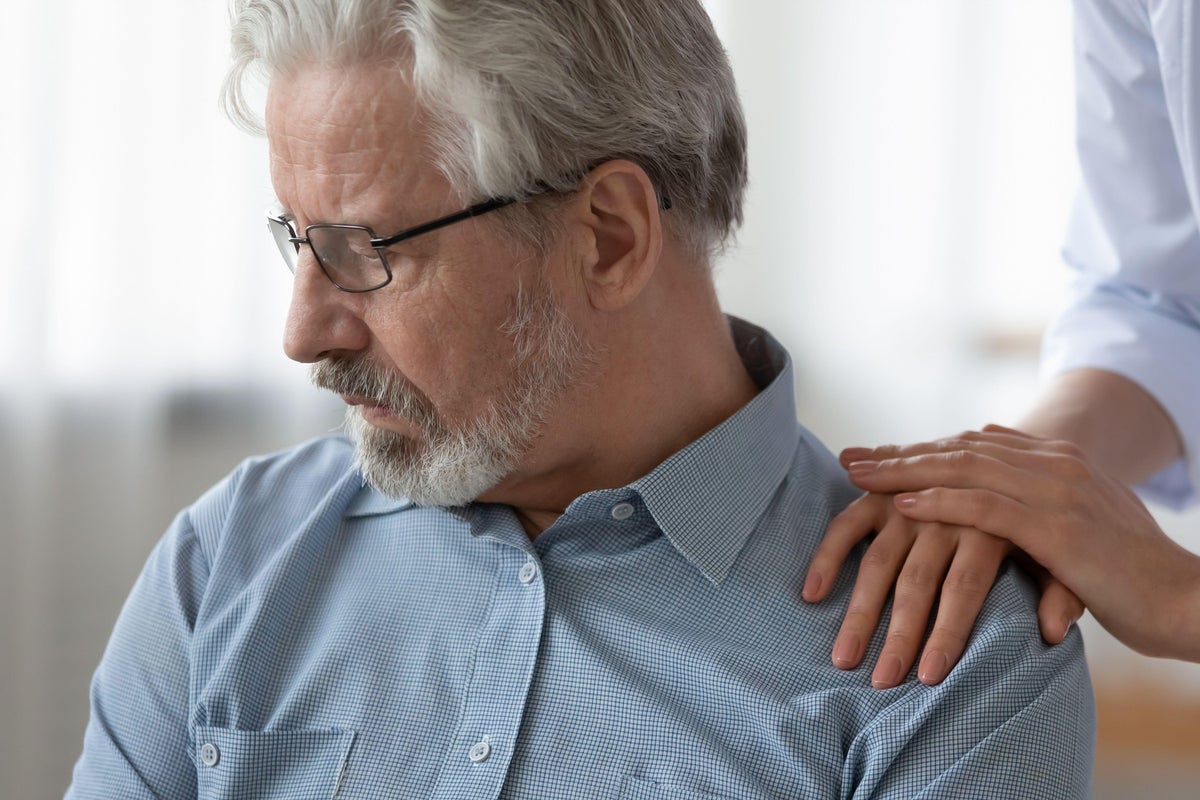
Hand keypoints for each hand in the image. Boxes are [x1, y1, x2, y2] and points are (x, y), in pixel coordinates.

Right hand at [804, 478, 1081, 687]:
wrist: (1018, 465)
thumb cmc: (1042, 528)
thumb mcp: (1066, 556)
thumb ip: (1061, 592)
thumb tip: (1051, 633)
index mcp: (992, 526)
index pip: (964, 586)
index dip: (947, 632)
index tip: (930, 678)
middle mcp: (946, 513)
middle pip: (915, 581)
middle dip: (896, 635)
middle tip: (881, 682)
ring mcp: (909, 503)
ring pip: (877, 560)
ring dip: (857, 612)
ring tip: (842, 658)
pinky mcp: (882, 494)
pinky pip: (847, 522)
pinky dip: (828, 555)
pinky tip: (812, 592)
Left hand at [845, 425, 1199, 661]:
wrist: (1189, 600)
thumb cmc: (1133, 575)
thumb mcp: (1082, 526)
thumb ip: (1041, 506)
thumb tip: (1001, 497)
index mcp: (1058, 461)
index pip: (973, 445)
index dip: (921, 449)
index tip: (877, 455)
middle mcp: (1054, 465)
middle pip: (958, 450)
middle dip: (900, 454)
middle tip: (850, 459)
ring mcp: (1055, 491)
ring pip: (963, 469)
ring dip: (905, 472)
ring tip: (859, 476)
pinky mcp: (1057, 528)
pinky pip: (985, 507)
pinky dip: (939, 502)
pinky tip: (903, 505)